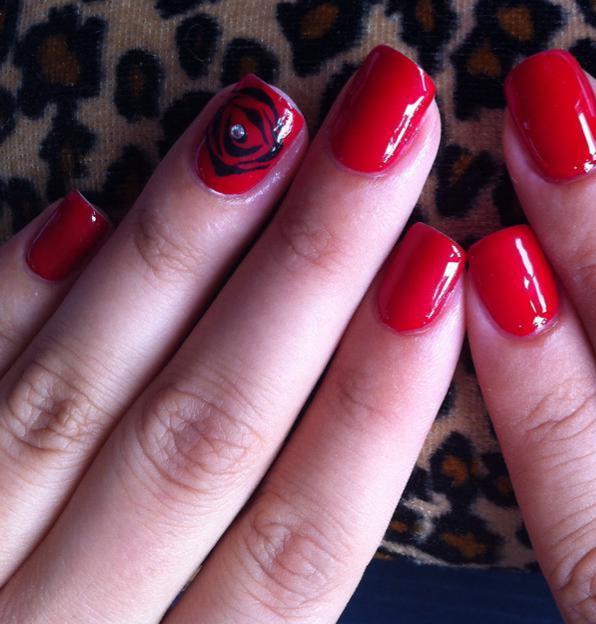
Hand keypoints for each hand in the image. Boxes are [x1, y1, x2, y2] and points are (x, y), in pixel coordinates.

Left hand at [0, 45, 464, 622]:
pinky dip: (5, 312)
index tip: (450, 268)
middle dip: (312, 268)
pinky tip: (71, 219)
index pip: (299, 544)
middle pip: (205, 436)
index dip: (381, 402)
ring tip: (265, 120)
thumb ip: (270, 607)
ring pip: (74, 398)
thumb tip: (355, 454)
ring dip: (182, 250)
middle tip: (387, 121)